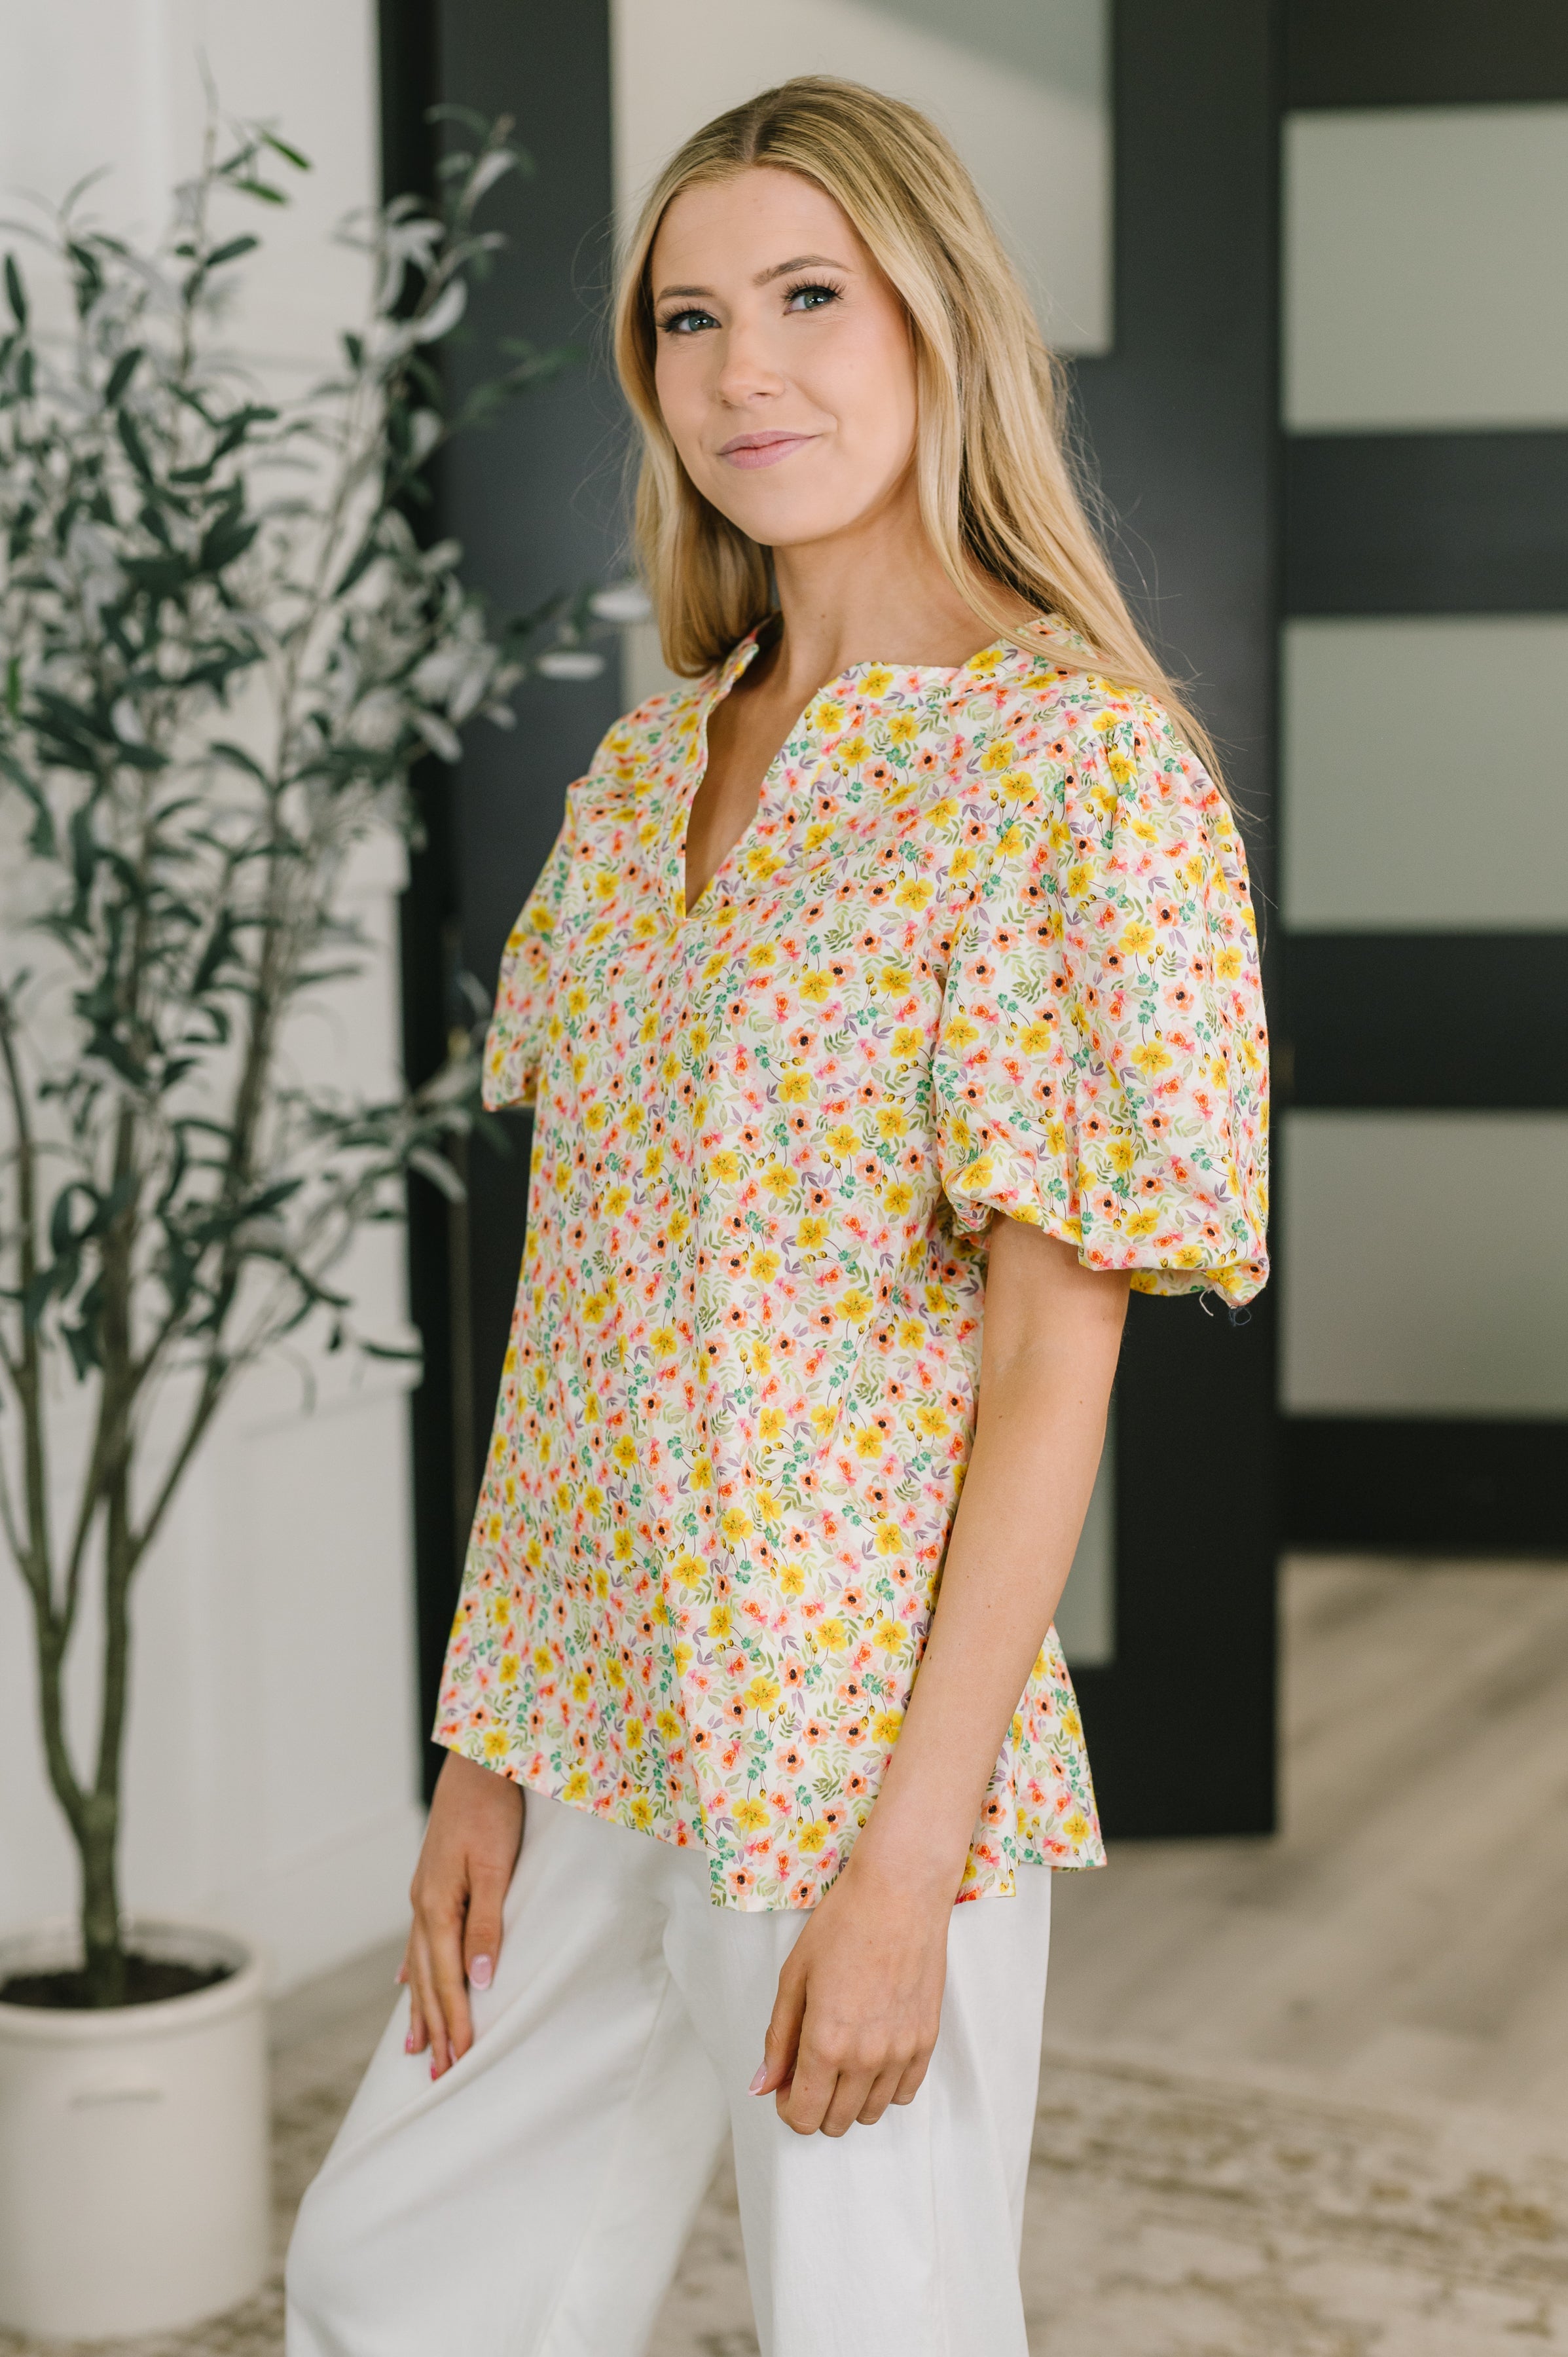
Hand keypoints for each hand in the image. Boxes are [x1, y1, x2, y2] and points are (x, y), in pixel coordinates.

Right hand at [399, 1750, 522, 2077]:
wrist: (478, 1761)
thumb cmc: (493, 1809)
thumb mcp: (497, 1866)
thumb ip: (487, 1922)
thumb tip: (479, 1978)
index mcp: (439, 1906)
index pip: (447, 1980)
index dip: (455, 2023)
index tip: (460, 2063)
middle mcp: (424, 1905)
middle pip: (429, 1981)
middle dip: (436, 2029)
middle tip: (439, 2075)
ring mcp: (425, 1893)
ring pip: (421, 1964)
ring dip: (422, 2008)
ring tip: (415, 2047)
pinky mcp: (433, 1881)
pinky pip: (419, 1939)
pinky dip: (416, 1969)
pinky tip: (408, 1984)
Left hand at [750, 1852, 954, 2134]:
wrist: (900, 1893)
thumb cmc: (842, 1925)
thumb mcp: (794, 1976)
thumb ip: (778, 2038)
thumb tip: (762, 2088)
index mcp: (826, 2043)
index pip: (804, 2116)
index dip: (787, 2106)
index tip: (786, 2082)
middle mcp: (866, 2059)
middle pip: (835, 2121)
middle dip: (815, 2103)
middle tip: (810, 2065)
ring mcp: (901, 2053)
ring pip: (870, 2113)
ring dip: (849, 2098)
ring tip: (842, 2058)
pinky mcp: (927, 2041)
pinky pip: (903, 2093)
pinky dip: (883, 2087)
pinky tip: (872, 2056)